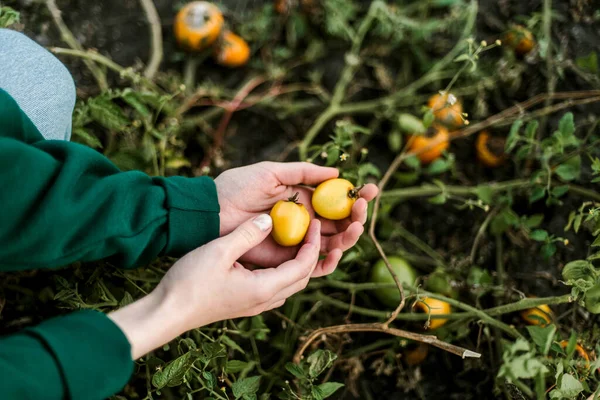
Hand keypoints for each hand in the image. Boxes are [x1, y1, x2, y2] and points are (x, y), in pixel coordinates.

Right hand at [110, 214, 320, 358]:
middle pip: (302, 278)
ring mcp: (254, 305)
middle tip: (311, 229)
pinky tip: (273, 258)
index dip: (314, 244)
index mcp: (264, 288)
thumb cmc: (189, 281)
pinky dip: (284, 272)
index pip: (303, 266)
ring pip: (290, 285)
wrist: (167, 312)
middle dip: (311, 254)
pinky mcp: (244, 305)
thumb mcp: (219, 250)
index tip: (315, 223)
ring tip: (297, 241)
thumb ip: (247, 234)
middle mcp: (264, 300)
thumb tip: (269, 219)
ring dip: (299, 264)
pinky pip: (275, 289)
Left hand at [215, 161, 377, 275]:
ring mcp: (297, 240)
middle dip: (357, 216)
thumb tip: (337, 172)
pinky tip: (338, 248)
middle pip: (341, 223)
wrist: (212, 211)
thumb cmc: (238, 187)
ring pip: (333, 242)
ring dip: (349, 236)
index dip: (356, 196)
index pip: (337, 200)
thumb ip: (304, 172)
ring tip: (356, 226)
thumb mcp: (272, 172)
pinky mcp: (286, 258)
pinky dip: (329, 259)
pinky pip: (313, 263)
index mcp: (303, 200)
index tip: (372, 189)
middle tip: (363, 208)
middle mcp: (305, 221)